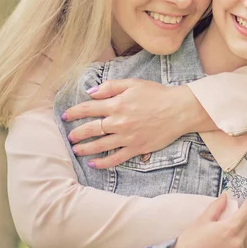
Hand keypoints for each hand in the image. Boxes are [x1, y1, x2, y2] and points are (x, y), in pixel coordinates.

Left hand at [63, 79, 214, 168]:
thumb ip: (111, 86)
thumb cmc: (158, 94)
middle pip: (90, 129)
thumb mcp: (133, 83)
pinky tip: (94, 164)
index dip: (74, 112)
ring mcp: (127, 137)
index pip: (88, 109)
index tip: (66, 116)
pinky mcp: (136, 148)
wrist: (179, 110)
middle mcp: (119, 122)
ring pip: (99, 145)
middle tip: (69, 137)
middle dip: (76, 133)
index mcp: (116, 104)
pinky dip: (103, 163)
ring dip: (85, 149)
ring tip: (76, 150)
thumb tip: (91, 92)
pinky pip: (116, 158)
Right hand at [169, 193, 246, 247]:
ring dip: (236, 234)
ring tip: (221, 235)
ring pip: (241, 239)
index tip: (246, 201)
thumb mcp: (202, 220)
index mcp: (229, 229)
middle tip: (228, 218)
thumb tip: (225, 197)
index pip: (246, 212)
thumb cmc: (190, 243)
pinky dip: (233, 245)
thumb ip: (216, 207)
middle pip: (245, 226)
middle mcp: (236, 243)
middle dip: (239, 219)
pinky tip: (221, 245)